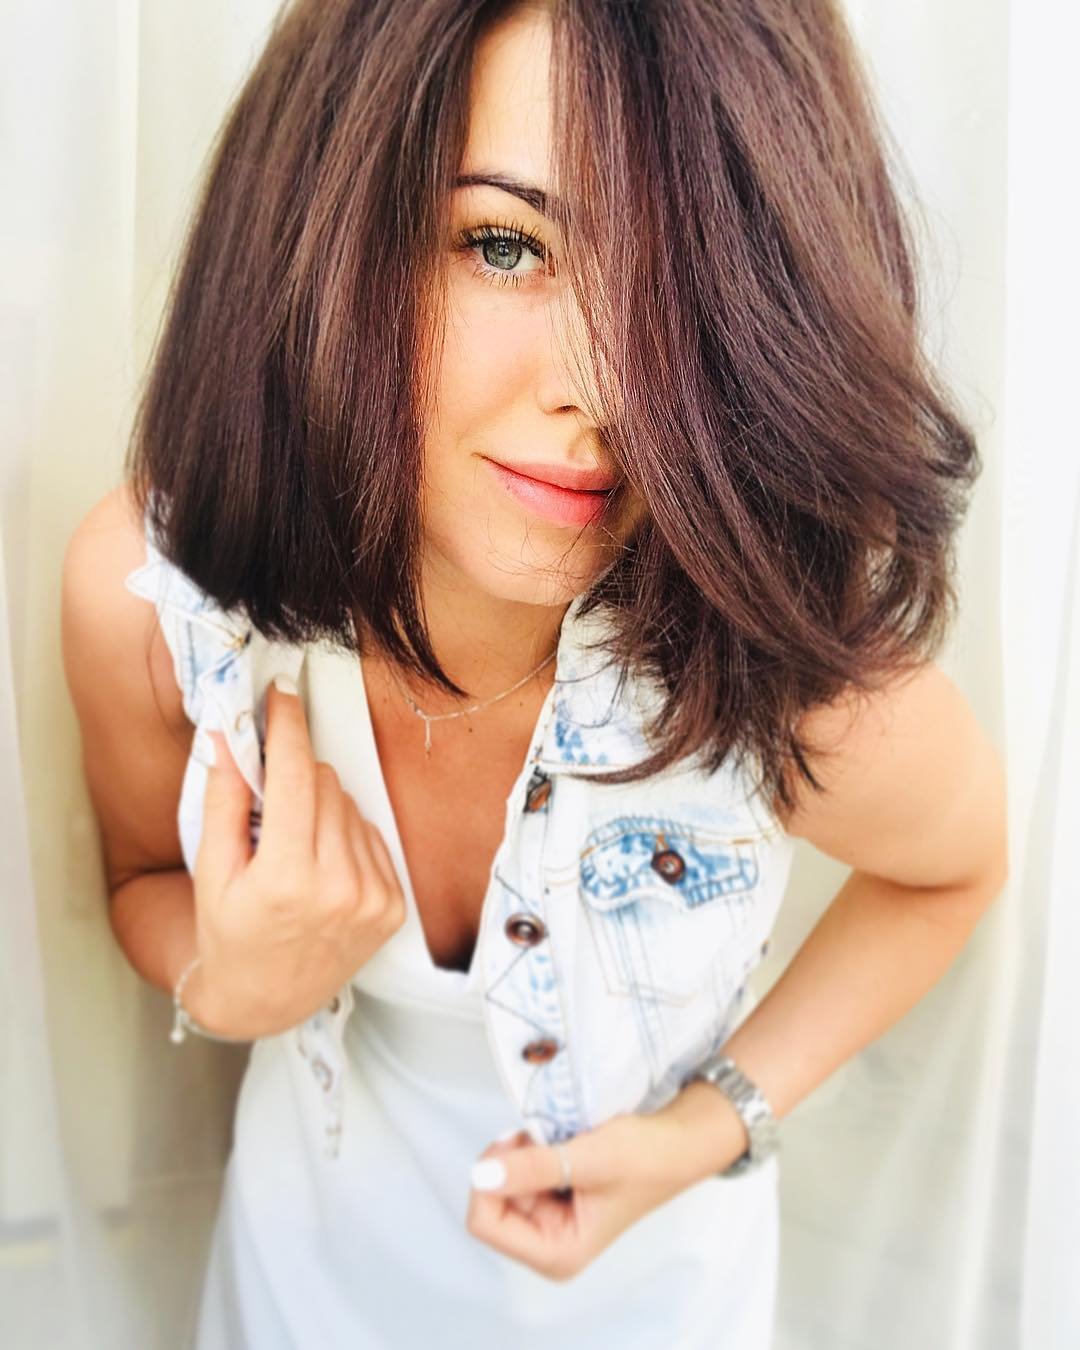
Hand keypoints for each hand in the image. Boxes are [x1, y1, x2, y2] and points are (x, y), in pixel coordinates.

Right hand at [190, 674, 406, 1037]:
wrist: (266, 1000)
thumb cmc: (229, 933)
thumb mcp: (211, 870)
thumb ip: (224, 798)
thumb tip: (228, 734)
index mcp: (287, 878)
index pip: (295, 776)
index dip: (287, 726)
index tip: (282, 693)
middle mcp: (340, 887)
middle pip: (323, 783)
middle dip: (294, 775)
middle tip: (268, 802)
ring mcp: (373, 898)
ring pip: (348, 805)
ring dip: (319, 807)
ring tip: (293, 848)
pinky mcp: (394, 906)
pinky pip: (370, 835)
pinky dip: (344, 836)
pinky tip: (321, 866)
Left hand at [465, 1109, 706, 1281]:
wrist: (677, 1141)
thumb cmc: (644, 1157)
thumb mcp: (588, 1159)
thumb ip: (533, 1168)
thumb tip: (480, 1174)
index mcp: (557, 1254)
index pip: (485, 1223)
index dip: (489, 1181)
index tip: (516, 1143)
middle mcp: (547, 1244)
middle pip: (489, 1203)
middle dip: (507, 1163)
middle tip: (537, 1136)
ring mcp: (549, 1222)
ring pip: (502, 1184)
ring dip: (519, 1153)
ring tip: (552, 1137)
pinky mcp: (553, 1199)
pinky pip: (519, 1174)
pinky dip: (529, 1151)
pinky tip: (553, 1140)